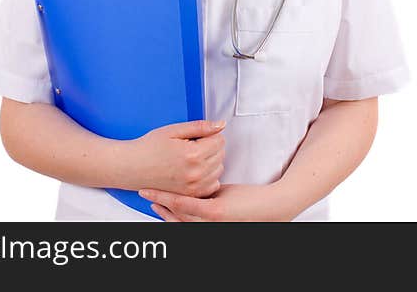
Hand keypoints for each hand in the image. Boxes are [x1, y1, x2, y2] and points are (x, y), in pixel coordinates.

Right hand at [115, 120, 225, 197]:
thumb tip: (220, 125)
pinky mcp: (190, 195)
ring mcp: (193, 186)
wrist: (131, 167)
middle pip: (221, 154)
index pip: (220, 140)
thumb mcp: (174, 130)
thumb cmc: (149, 148)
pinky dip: (208, 177)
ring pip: (219, 169)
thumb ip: (200, 127)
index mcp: (193, 154)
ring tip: (192, 157)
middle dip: (211, 147)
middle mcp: (195, 173)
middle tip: (193, 145)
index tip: (198, 136)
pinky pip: (212, 185)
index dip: (210, 134)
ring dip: (211, 162)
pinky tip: (195, 170)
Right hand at [138, 183, 295, 221]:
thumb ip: (211, 198)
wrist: (273, 205)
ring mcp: (208, 221)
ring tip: (146, 191)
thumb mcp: (226, 200)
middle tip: (144, 194)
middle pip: (174, 219)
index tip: (153, 201)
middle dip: (157, 207)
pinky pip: (185, 205)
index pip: (180, 219)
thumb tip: (202, 188)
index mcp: (208, 224)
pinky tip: (158, 193)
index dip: (164, 211)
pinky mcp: (213, 212)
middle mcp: (205, 227)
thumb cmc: (252, 203)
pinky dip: (169, 199)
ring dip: (158, 202)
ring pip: (175, 212)